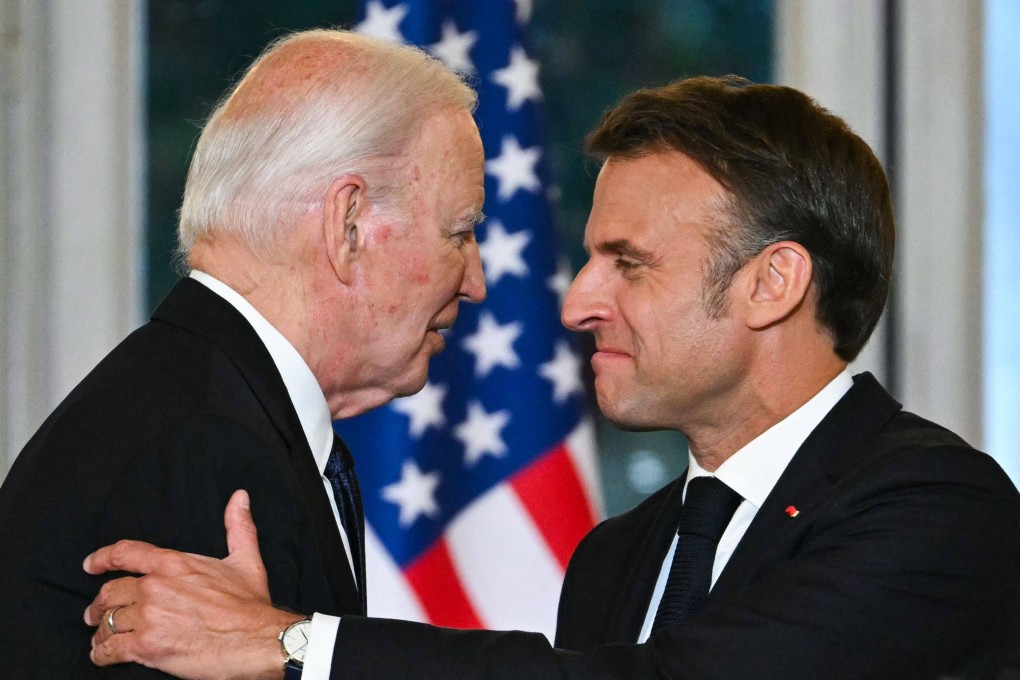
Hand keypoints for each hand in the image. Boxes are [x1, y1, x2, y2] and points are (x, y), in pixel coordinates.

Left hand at [83, 489, 303, 679]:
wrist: (254, 639)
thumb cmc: (249, 605)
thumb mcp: (246, 559)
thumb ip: (238, 527)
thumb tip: (240, 498)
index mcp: (174, 564)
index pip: (125, 553)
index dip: (102, 558)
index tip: (91, 565)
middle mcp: (155, 587)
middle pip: (111, 591)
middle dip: (100, 604)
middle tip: (96, 613)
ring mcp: (148, 617)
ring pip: (108, 622)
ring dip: (101, 630)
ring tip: (101, 637)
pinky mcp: (146, 647)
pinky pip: (111, 649)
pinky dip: (102, 653)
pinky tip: (103, 655)